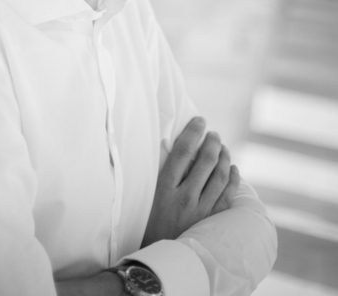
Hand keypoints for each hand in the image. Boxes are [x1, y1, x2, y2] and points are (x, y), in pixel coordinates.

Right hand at [142, 117, 239, 245]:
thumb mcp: (147, 196)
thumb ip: (159, 172)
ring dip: (224, 157)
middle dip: (212, 142)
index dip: (193, 132)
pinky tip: (234, 169)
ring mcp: (201, 211)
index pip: (183, 151)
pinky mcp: (212, 222)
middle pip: (206, 161)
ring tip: (223, 147)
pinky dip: (234, 178)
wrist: (158, 260)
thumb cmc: (147, 223)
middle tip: (213, 134)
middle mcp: (185, 198)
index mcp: (164, 188)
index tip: (199, 120)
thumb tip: (169, 145)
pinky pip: (228, 195)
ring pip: (221, 176)